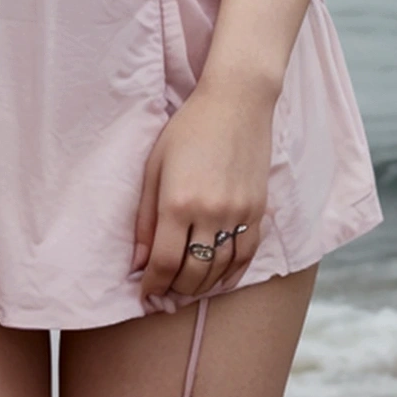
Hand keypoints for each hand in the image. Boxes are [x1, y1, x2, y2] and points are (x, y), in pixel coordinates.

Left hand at [130, 81, 271, 302]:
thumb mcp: (155, 166)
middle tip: (164, 295)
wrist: (237, 102)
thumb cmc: (188, 129)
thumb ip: (145, 217)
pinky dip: (231, 276)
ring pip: (220, 270)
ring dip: (201, 287)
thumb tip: (138, 262)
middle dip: (175, 290)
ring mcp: (238, 213)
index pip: (164, 262)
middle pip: (193, 272)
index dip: (152, 284)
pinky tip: (218, 282)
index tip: (144, 293)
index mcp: (178, 201)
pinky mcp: (258, 211)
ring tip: (186, 290)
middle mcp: (210, 212)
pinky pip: (246, 256)